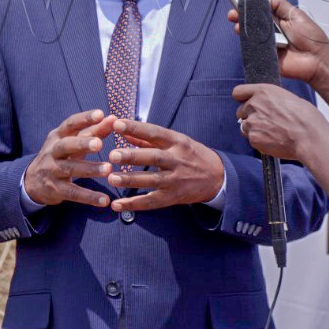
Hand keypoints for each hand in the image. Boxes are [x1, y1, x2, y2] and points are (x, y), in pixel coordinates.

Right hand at [23, 110, 115, 206]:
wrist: (32, 181)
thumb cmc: (61, 155)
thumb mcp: (72, 142)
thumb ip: (94, 131)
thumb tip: (114, 119)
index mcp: (57, 136)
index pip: (70, 124)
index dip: (84, 119)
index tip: (100, 114)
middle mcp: (52, 151)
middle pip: (66, 145)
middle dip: (82, 144)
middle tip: (99, 143)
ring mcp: (52, 170)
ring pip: (70, 169)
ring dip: (90, 169)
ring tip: (108, 169)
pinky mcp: (55, 189)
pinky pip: (73, 193)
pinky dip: (88, 197)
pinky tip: (104, 200)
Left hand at [106, 120, 224, 210]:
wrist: (217, 176)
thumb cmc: (191, 154)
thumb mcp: (175, 141)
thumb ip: (146, 137)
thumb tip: (122, 130)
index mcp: (177, 141)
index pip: (154, 132)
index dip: (136, 128)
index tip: (117, 124)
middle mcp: (177, 159)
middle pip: (154, 157)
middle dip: (133, 156)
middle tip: (112, 155)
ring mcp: (176, 180)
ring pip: (152, 180)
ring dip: (131, 180)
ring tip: (112, 178)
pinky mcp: (174, 197)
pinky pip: (152, 202)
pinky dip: (134, 204)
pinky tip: (117, 205)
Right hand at [227, 0, 328, 85]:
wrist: (317, 59)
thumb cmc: (310, 37)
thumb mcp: (295, 14)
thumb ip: (279, 5)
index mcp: (276, 20)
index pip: (258, 12)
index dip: (248, 8)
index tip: (239, 5)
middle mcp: (269, 32)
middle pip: (250, 23)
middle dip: (240, 18)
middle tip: (233, 15)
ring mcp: (265, 45)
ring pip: (249, 36)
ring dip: (241, 31)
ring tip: (238, 27)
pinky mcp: (264, 58)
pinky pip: (252, 51)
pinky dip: (248, 45)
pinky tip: (244, 39)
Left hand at [233, 83, 328, 208]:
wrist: (310, 138)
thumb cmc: (306, 117)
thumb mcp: (289, 98)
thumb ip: (272, 100)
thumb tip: (269, 105)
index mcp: (263, 91)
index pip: (238, 92)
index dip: (242, 98)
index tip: (246, 103)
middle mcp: (253, 105)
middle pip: (240, 111)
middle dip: (250, 116)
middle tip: (265, 122)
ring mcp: (252, 123)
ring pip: (244, 127)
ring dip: (254, 129)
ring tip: (272, 132)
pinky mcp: (254, 139)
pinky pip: (252, 140)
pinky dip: (260, 141)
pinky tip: (274, 141)